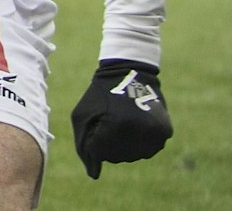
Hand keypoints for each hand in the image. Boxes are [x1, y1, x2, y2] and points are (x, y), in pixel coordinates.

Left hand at [70, 60, 171, 178]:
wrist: (129, 72)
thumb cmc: (99, 95)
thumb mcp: (82, 115)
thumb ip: (84, 146)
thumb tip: (94, 175)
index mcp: (116, 126)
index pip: (100, 152)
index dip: (93, 139)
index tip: (96, 123)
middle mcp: (140, 132)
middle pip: (116, 157)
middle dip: (107, 143)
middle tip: (109, 120)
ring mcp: (155, 133)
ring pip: (133, 156)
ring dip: (123, 145)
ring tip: (120, 122)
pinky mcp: (165, 132)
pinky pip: (148, 149)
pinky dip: (138, 142)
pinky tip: (133, 125)